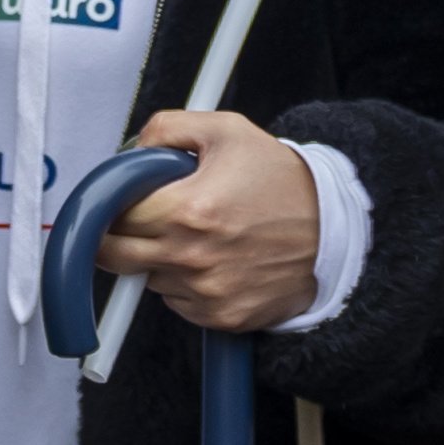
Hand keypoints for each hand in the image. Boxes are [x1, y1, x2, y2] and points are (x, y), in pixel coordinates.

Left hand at [95, 107, 321, 332]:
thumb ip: (166, 127)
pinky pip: (177, 302)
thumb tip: (128, 149)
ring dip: (155, 259)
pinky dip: (182, 284)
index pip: (111, 216)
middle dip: (116, 234)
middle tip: (139, 218)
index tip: (117, 200)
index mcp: (188, 210)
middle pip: (114, 254)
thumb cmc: (281, 180)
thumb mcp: (226, 131)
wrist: (333, 229)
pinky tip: (211, 259)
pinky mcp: (223, 317)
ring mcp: (207, 292)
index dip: (110, 204)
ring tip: (195, 234)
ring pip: (146, 278)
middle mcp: (193, 257)